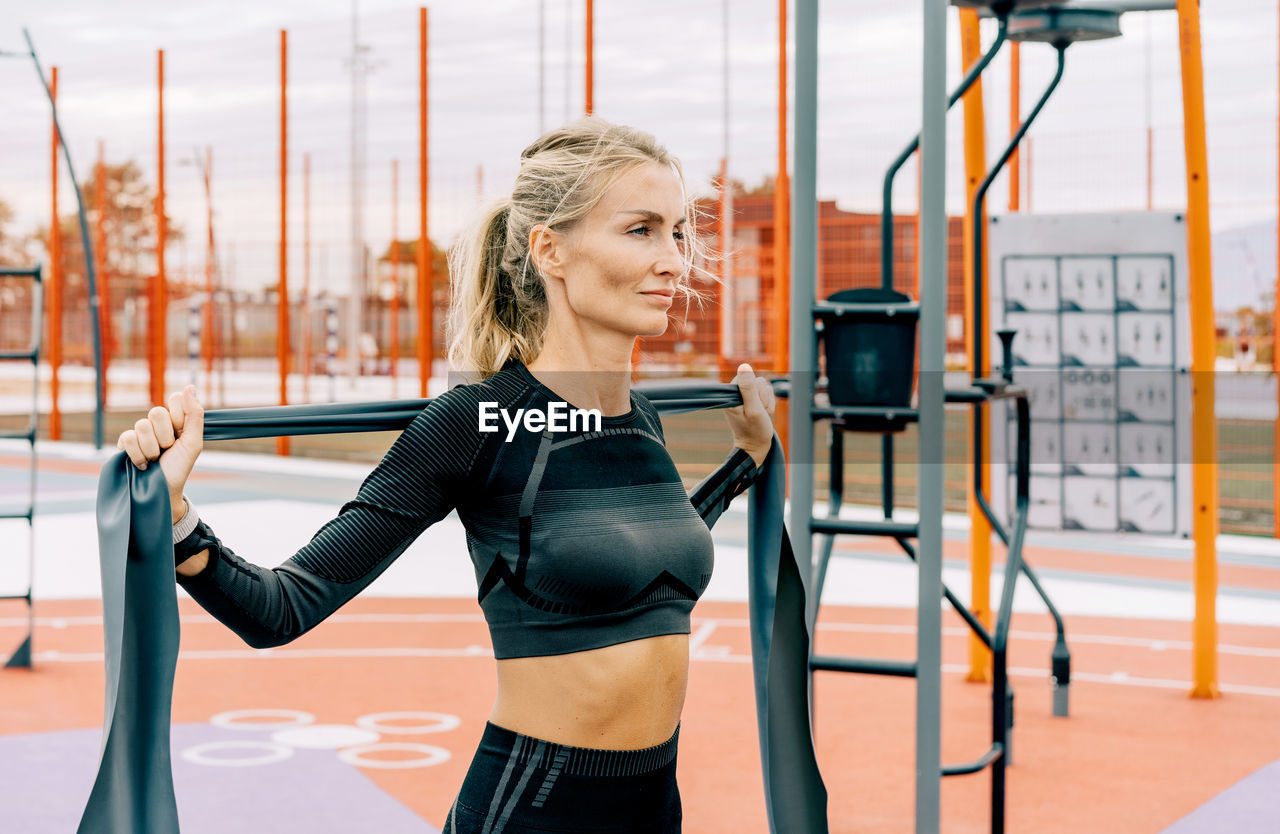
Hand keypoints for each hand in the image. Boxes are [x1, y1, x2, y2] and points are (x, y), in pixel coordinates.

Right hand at [115, 385, 204, 512]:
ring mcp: (140, 432)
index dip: (178, 417)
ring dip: (152, 448)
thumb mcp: (193, 442)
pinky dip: (138, 454)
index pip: (174, 399)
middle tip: (168, 449)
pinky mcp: (125, 443)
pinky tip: (143, 463)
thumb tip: (189, 386)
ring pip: (142, 425)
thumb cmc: (179, 467)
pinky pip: (128, 437)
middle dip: (165, 436)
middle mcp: (157, 424)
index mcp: (175, 420)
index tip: (181, 434)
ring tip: (156, 459)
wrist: (163, 490)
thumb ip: (194, 414)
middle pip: (157, 412)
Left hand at [724, 363, 776, 466]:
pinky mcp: (752, 401)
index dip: (754, 390)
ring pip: (762, 386)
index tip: (754, 404)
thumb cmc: (754, 431)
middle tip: (759, 411)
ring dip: (766, 401)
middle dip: (762, 396)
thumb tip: (743, 366)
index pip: (745, 377)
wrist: (757, 446)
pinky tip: (765, 413)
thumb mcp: (753, 409)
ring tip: (762, 414)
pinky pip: (765, 393)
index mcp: (730, 396)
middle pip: (755, 381)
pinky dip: (768, 403)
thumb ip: (748, 388)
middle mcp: (735, 395)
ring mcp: (744, 398)